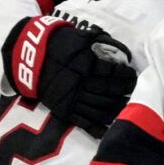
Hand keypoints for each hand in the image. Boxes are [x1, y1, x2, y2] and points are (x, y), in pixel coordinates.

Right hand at [1, 16, 137, 134]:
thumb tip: (124, 52)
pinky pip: (84, 121)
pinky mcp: (65, 110)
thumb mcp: (80, 37)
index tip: (132, 74)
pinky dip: (98, 127)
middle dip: (124, 90)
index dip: (125, 74)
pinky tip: (110, 127)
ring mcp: (72, 98)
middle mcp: (80, 82)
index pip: (112, 71)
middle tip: (133, 89)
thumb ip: (102, 43)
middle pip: (108, 90)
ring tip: (126, 105)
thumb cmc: (59, 44)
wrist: (30, 56)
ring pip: (99, 107)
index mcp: (85, 63)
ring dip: (116, 108)